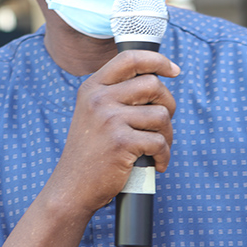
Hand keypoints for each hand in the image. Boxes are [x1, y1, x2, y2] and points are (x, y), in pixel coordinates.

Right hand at [42, 50, 179, 217]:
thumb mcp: (93, 113)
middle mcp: (99, 99)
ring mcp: (109, 120)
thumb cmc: (90, 152)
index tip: (174, 70)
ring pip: (161, 114)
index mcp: (92, 87)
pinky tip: (157, 163)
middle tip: (163, 124)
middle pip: (153, 85)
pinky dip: (164, 156)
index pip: (130, 58)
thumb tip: (157, 80)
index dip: (158, 61)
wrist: (72, 187)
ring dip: (167, 134)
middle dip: (168, 104)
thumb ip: (116, 94)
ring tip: (158, 148)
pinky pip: (159, 142)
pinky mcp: (121, 143)